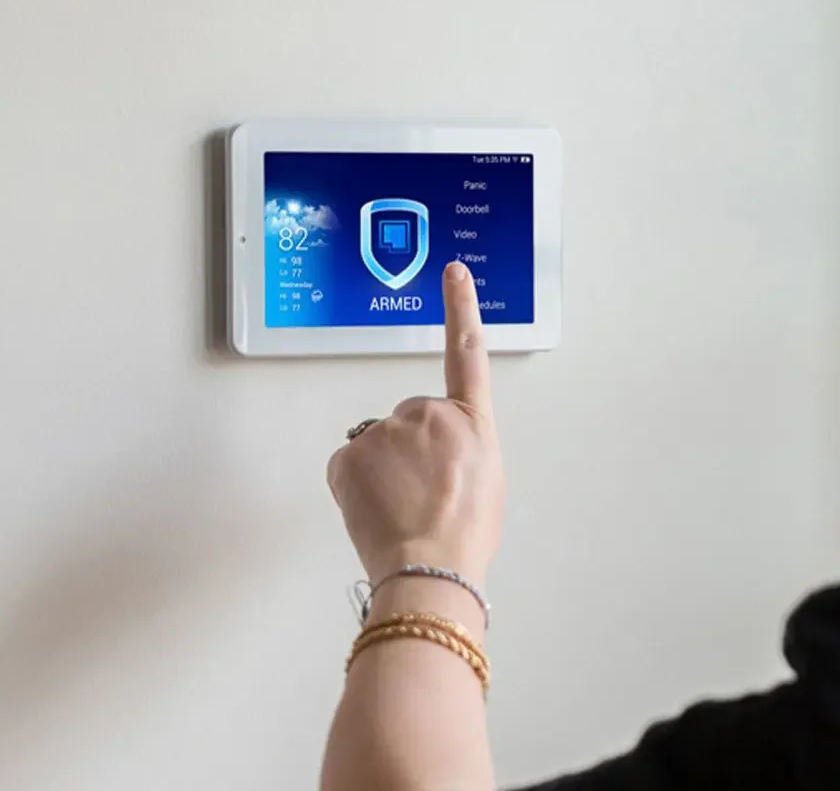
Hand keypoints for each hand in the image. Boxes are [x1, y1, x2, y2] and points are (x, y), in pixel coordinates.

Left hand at [327, 261, 503, 585]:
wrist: (431, 567)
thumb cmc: (465, 535)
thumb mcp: (488, 480)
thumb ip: (466, 446)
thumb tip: (443, 451)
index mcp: (471, 422)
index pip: (467, 352)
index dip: (461, 308)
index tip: (454, 272)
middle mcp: (429, 413)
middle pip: (412, 419)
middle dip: (411, 448)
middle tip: (422, 492)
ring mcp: (387, 431)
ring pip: (379, 443)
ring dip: (385, 468)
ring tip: (402, 506)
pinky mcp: (350, 454)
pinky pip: (351, 464)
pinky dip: (358, 484)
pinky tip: (378, 508)